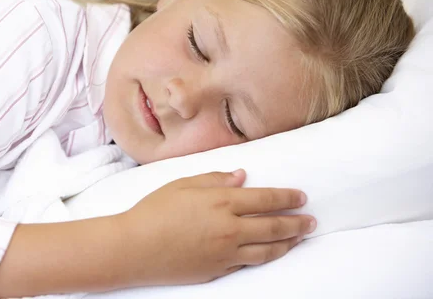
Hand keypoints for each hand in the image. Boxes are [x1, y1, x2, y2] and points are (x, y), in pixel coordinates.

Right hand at [117, 169, 314, 286]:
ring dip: (288, 243)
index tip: (301, 197)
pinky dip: (265, 257)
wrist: (135, 248)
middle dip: (297, 223)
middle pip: (273, 226)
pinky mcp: (217, 270)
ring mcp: (225, 253)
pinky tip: (271, 253)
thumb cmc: (154, 211)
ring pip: (267, 249)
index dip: (287, 198)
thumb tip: (241, 176)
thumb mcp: (182, 185)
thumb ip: (214, 179)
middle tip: (311, 220)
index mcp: (221, 202)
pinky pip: (249, 264)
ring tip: (300, 238)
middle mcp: (229, 229)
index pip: (265, 199)